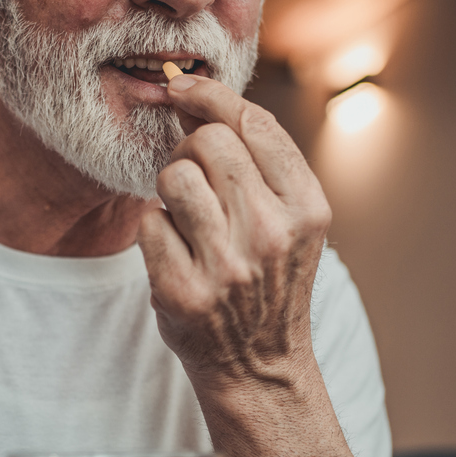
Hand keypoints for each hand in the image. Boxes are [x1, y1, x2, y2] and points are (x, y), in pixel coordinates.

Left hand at [137, 74, 331, 389]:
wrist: (259, 367)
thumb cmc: (269, 281)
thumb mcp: (289, 220)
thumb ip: (254, 160)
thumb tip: (192, 96)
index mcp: (307, 207)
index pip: (252, 122)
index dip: (210, 96)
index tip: (181, 89)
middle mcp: (272, 233)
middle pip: (207, 142)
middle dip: (191, 152)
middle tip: (198, 184)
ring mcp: (227, 265)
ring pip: (173, 176)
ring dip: (170, 190)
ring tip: (188, 218)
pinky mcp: (183, 291)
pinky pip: (148, 222)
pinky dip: (155, 231)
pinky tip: (178, 254)